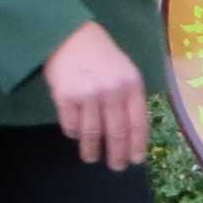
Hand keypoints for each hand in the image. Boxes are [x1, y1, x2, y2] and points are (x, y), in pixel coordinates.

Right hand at [41, 22, 149, 171]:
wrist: (70, 36)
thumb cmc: (102, 55)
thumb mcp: (126, 72)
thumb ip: (130, 97)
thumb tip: (133, 131)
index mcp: (131, 85)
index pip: (138, 123)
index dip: (137, 145)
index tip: (136, 160)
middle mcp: (111, 92)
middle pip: (117, 132)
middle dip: (117, 154)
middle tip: (117, 167)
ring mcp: (87, 95)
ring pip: (92, 133)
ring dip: (92, 150)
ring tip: (92, 158)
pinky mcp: (64, 97)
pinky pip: (70, 124)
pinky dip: (73, 133)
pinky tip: (75, 136)